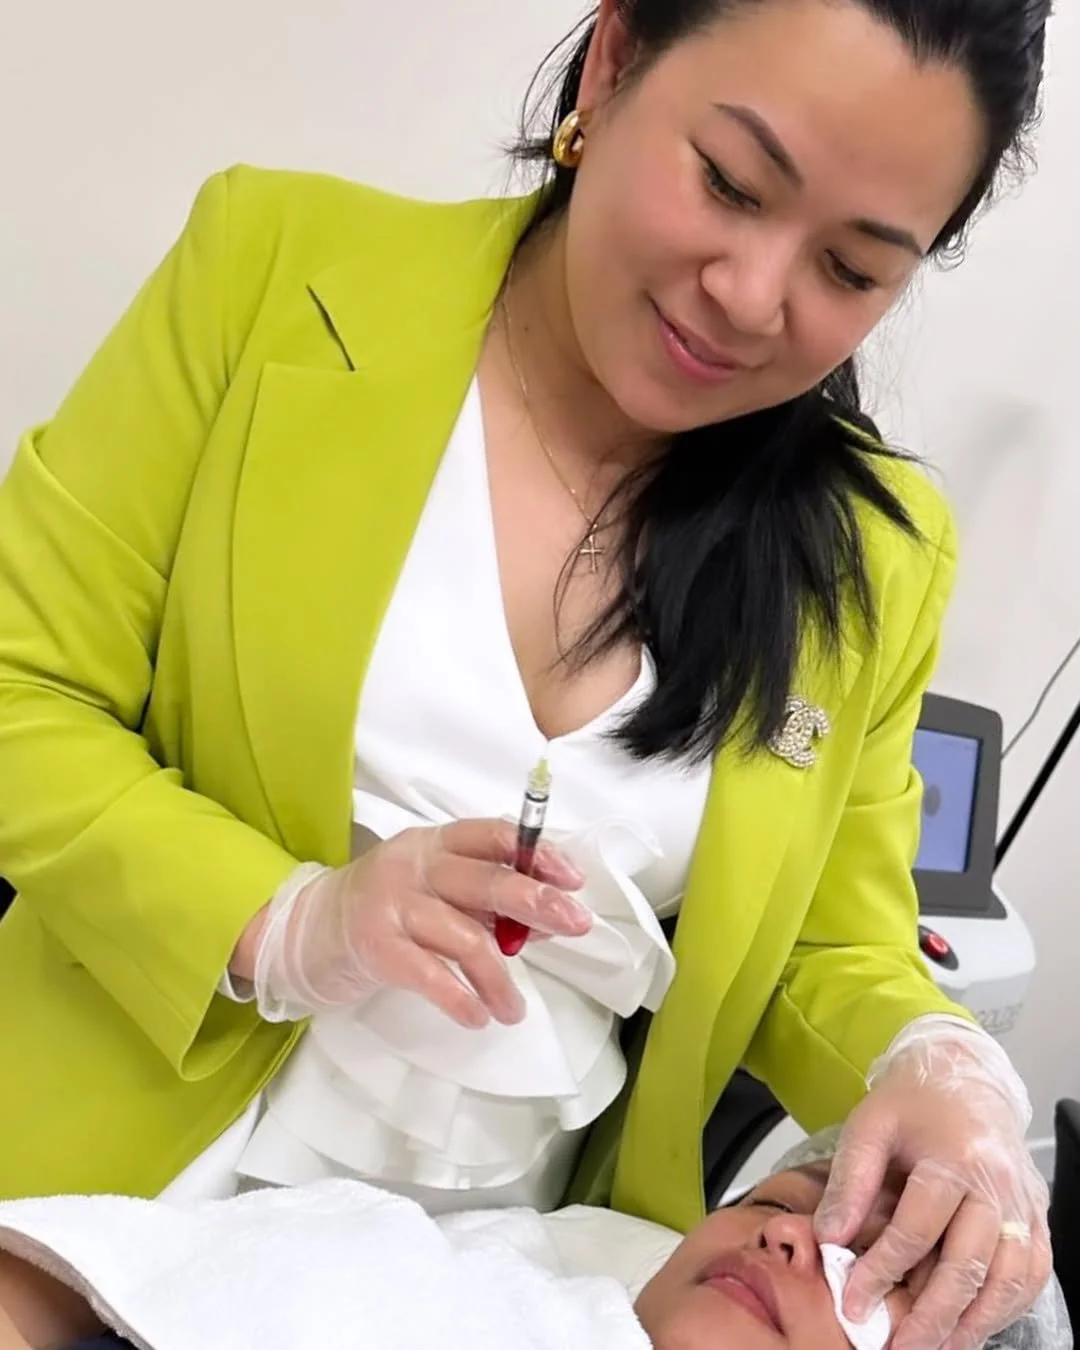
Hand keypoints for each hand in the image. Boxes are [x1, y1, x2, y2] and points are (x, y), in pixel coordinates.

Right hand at [252, 819, 589, 1028]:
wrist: (306, 931)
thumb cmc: (386, 909)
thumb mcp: (434, 890)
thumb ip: (483, 900)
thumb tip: (546, 921)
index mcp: (435, 843)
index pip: (492, 835)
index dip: (536, 853)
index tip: (572, 878)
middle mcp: (414, 865)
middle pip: (485, 880)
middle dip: (536, 902)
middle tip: (575, 925)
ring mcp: (391, 904)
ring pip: (464, 936)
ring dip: (499, 978)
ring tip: (514, 1009)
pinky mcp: (375, 945)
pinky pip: (430, 974)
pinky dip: (460, 999)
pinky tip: (478, 1015)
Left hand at [814, 1024, 1050, 1349]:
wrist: (965, 1079)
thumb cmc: (914, 1104)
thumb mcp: (870, 1124)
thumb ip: (850, 1180)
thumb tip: (830, 1236)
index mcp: (954, 1156)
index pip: (918, 1228)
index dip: (883, 1270)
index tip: (855, 1302)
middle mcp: (998, 1185)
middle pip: (967, 1264)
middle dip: (931, 1315)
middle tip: (899, 1347)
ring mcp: (1023, 1205)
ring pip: (1006, 1280)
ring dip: (971, 1323)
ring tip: (934, 1348)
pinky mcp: (1037, 1218)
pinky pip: (1030, 1275)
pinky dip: (1004, 1308)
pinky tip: (972, 1325)